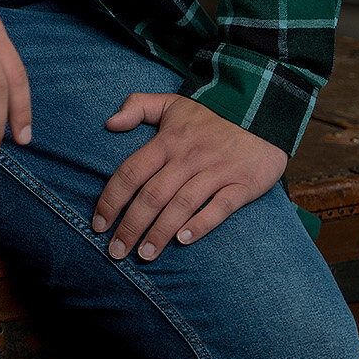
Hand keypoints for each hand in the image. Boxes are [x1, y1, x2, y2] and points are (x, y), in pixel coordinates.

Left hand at [90, 92, 286, 261]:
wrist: (260, 114)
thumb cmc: (209, 116)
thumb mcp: (171, 103)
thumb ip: (137, 106)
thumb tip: (109, 123)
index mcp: (168, 140)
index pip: (132, 172)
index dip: (112, 199)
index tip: (98, 224)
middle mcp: (188, 157)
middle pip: (153, 195)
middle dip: (131, 226)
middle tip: (116, 251)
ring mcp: (215, 171)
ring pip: (182, 205)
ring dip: (161, 232)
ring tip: (144, 255)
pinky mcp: (241, 184)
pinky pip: (219, 207)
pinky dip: (201, 224)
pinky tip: (183, 241)